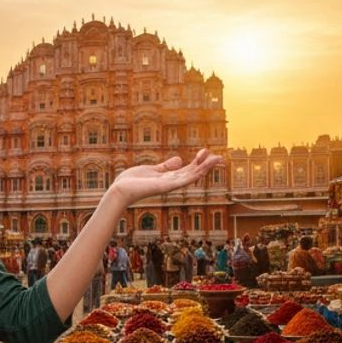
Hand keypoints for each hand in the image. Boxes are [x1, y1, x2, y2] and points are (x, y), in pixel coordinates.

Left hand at [109, 150, 223, 207]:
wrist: (121, 190)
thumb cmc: (133, 182)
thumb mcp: (152, 170)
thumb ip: (166, 166)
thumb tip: (179, 159)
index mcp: (169, 178)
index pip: (188, 169)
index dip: (199, 162)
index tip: (207, 152)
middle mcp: (171, 183)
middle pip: (193, 173)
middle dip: (206, 165)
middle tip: (220, 157)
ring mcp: (169, 186)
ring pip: (190, 176)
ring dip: (204, 168)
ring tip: (216, 160)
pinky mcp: (164, 187)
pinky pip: (180, 180)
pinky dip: (192, 175)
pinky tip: (200, 170)